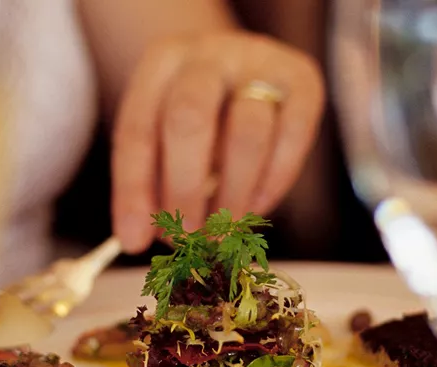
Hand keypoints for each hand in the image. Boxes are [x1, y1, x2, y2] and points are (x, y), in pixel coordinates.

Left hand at [111, 31, 324, 252]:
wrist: (249, 65)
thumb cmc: (200, 114)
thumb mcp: (165, 135)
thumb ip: (152, 179)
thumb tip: (141, 238)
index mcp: (162, 63)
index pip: (138, 129)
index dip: (133, 190)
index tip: (134, 241)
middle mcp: (208, 56)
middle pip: (189, 119)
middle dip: (184, 189)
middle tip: (188, 235)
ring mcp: (260, 63)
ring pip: (247, 132)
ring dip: (233, 194)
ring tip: (224, 231)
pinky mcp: (303, 80)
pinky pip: (293, 136)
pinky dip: (274, 181)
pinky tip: (257, 207)